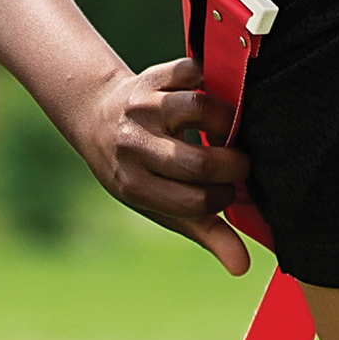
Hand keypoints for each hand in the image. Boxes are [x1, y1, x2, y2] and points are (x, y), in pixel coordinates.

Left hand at [69, 53, 254, 274]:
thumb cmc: (139, 171)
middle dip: (234, 165)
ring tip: (228, 132)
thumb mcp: (161, 206)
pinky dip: (210, 82)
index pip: (197, 202)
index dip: (224, 197)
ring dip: (226, 121)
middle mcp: (134, 145)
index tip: (229, 191)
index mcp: (134, 185)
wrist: (97, 119)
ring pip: (199, 110)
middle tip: (240, 163)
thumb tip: (242, 267)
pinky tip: (214, 99)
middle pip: (199, 162)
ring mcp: (142, 108)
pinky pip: (192, 72)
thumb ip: (205, 232)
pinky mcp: (152, 76)